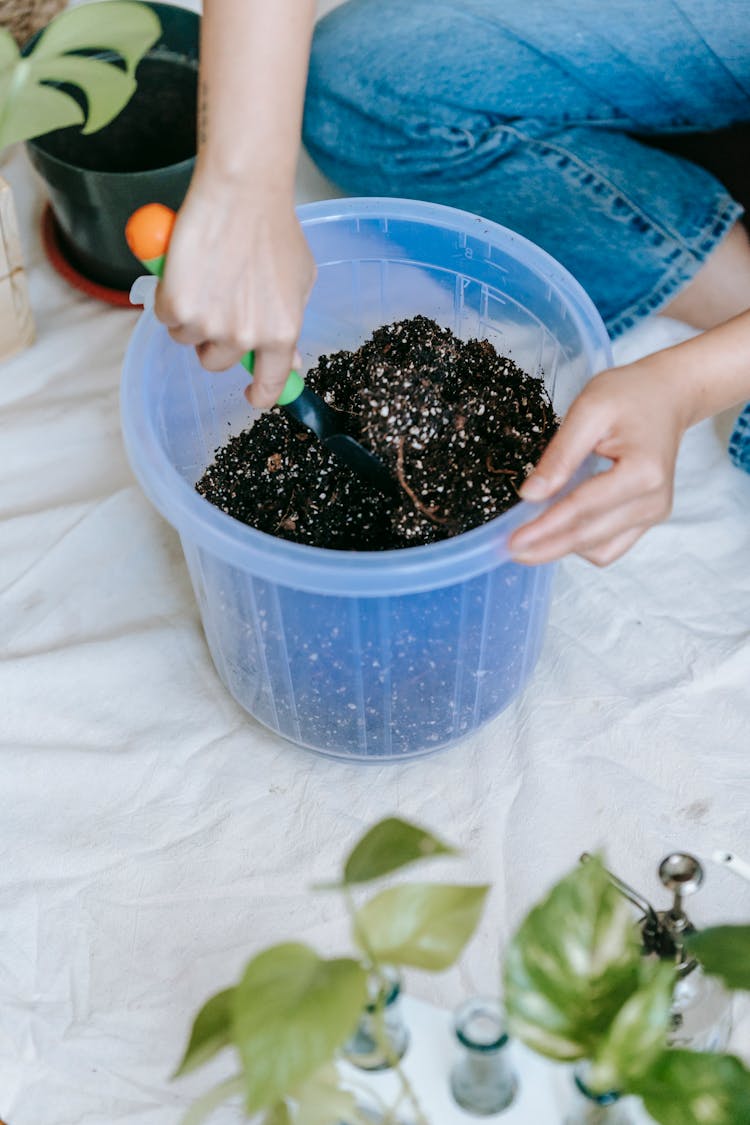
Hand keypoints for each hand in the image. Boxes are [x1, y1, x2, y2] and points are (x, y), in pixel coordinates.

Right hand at [153, 170, 315, 407]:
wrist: (242, 193)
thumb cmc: (273, 230)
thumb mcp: (299, 282)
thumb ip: (290, 325)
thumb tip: (290, 362)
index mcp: (281, 334)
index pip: (269, 385)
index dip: (260, 394)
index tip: (253, 395)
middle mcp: (245, 336)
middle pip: (216, 362)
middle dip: (213, 339)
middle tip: (217, 301)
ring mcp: (210, 324)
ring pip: (187, 339)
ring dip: (189, 315)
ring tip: (203, 277)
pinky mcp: (178, 307)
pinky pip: (165, 318)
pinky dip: (168, 296)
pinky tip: (184, 270)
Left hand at [509, 354, 689, 566]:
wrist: (667, 396)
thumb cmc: (630, 395)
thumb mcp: (588, 410)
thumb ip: (560, 455)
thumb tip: (530, 495)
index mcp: (642, 472)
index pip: (582, 508)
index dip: (544, 528)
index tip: (512, 543)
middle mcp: (653, 500)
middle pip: (589, 536)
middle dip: (546, 545)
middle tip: (509, 549)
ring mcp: (653, 513)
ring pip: (599, 550)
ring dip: (562, 548)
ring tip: (529, 536)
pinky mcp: (648, 519)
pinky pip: (610, 547)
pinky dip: (581, 544)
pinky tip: (557, 530)